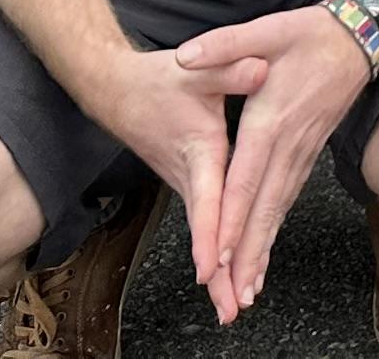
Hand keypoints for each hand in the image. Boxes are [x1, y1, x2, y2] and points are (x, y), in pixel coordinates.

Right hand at [78, 39, 266, 319]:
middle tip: (231, 311)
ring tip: (232, 308)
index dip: (210, 234)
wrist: (116, 91)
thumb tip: (262, 68)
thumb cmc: (158, 81)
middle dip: (218, 274)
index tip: (213, 269)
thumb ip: (231, 67)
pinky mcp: (188, 183)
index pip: (206, 199)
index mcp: (198, 150)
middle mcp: (189, 175)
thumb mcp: (197, 67)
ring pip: (206, 232)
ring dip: (219, 271)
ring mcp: (186, 183)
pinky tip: (227, 276)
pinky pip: (206, 222)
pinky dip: (217, 251)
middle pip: (207, 231)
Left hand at [161, 4, 375, 319]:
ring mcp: (303, 151)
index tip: (221, 252)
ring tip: (247, 289)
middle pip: (265, 207)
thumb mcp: (267, 29)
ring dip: (263, 250)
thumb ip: (224, 44)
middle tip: (233, 294)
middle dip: (248, 253)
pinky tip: (267, 251)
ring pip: (279, 209)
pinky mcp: (309, 153)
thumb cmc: (312, 33)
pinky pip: (289, 199)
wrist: (362, 35)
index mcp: (272, 118)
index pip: (248, 176)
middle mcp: (289, 143)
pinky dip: (276, 229)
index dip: (234, 216)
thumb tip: (183, 56)